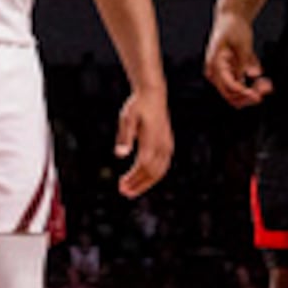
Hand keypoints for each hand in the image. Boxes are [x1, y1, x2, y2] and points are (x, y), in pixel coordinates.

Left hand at [113, 83, 172, 197]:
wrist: (153, 95)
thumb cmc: (137, 106)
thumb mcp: (127, 118)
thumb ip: (124, 137)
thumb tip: (119, 155)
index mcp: (152, 140)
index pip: (143, 166)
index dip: (133, 178)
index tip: (121, 185)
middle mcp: (162, 145)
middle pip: (152, 173)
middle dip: (138, 185)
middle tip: (124, 192)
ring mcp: (167, 146)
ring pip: (159, 172)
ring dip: (145, 183)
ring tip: (131, 190)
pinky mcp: (168, 145)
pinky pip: (163, 166)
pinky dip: (153, 176)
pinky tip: (142, 179)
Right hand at [203, 7, 269, 107]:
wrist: (231, 18)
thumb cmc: (232, 27)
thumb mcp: (242, 43)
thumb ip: (244, 62)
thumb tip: (250, 75)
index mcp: (215, 63)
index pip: (228, 85)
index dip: (243, 93)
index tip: (257, 95)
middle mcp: (216, 72)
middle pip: (231, 94)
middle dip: (249, 95)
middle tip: (266, 89)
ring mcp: (223, 73)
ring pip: (237, 93)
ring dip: (253, 92)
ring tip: (267, 84)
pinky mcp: (231, 73)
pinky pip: (242, 86)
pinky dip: (253, 86)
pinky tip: (263, 80)